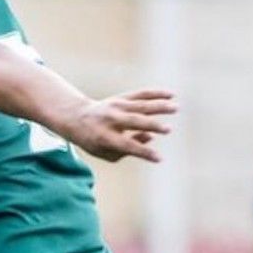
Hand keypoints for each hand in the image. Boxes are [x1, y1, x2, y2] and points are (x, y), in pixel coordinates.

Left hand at [59, 90, 176, 162]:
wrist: (77, 118)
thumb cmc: (94, 141)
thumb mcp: (105, 152)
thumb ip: (127, 149)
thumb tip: (150, 137)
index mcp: (105, 137)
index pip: (127, 146)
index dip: (143, 152)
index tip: (159, 158)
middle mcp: (111, 120)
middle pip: (134, 122)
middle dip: (152, 126)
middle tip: (169, 130)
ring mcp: (116, 107)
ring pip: (140, 105)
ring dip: (159, 106)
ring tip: (176, 108)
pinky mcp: (121, 98)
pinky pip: (140, 94)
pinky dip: (155, 93)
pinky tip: (170, 94)